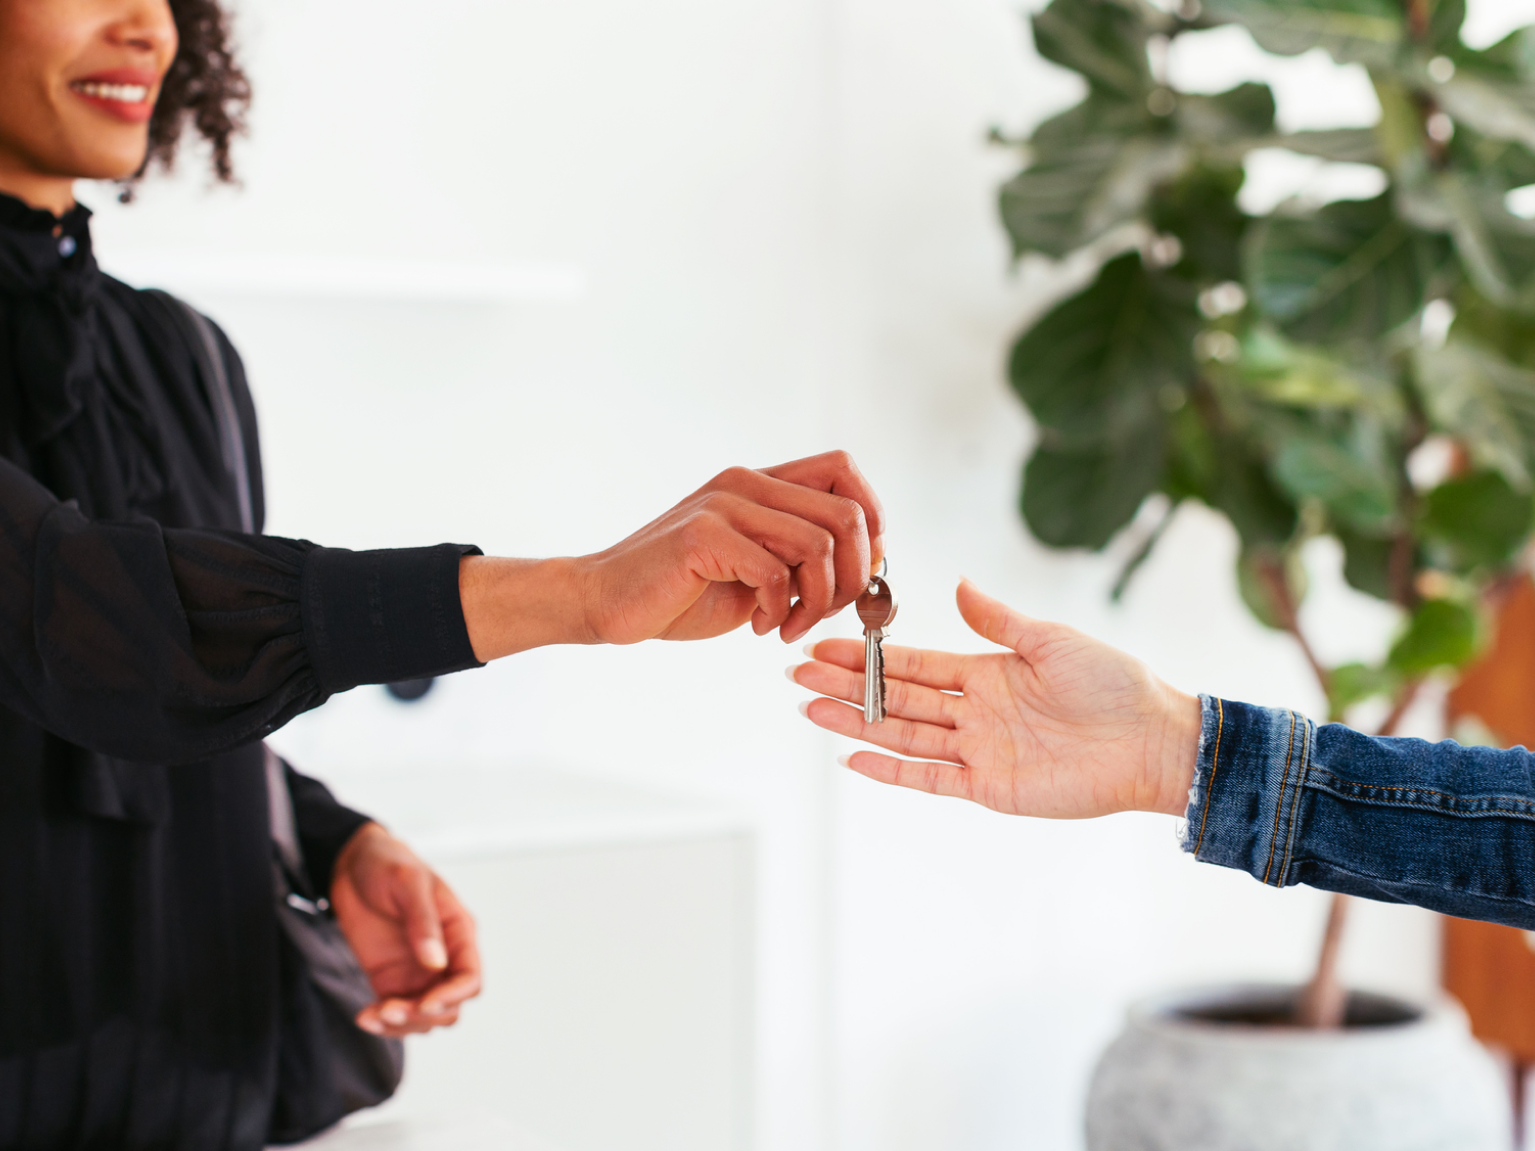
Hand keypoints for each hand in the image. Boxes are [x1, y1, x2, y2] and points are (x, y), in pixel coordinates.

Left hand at [330, 823, 481, 1037]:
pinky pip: (395, 1014)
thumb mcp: (407, 882)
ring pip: (423, 1019)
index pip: (470, 978)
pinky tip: (363, 1016)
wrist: (352, 863)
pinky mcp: (389, 981)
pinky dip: (382, 1023)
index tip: (425, 1002)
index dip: (452, 996)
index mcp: (457, 932)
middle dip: (423, 1016)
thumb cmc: (388, 863)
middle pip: (449, 1007)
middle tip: (389, 1008)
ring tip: (371, 1015)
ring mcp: (415, 973)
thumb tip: (435, 963)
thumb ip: (422, 922)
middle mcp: (442, 958)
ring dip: (401, 1025)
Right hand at [460, 450, 885, 658]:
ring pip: (818, 544)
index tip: (858, 571)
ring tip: (787, 624)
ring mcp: (724, 504)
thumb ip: (802, 559)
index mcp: (760, 483)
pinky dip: (777, 608)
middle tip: (824, 611)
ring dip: (817, 600)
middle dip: (855, 576)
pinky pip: (774, 570)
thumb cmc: (681, 592)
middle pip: (846, 513)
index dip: (870, 521)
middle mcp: (745, 482)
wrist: (606, 601)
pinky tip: (757, 625)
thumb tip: (870, 566)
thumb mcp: (757, 571)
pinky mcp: (703, 535)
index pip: (843, 472)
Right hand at [790, 580, 1200, 817]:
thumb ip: (997, 620)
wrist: (1152, 740)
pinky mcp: (989, 787)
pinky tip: (852, 759)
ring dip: (855, 723)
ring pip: (901, 735)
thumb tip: (957, 585)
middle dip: (845, 686)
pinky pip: (929, 778)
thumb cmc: (1112, 683)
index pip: (912, 663)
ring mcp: (978, 750)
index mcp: (985, 671)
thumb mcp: (1050, 639)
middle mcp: (974, 711)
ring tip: (810, 709)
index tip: (824, 645)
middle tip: (797, 674)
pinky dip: (891, 770)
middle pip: (895, 699)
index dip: (868, 656)